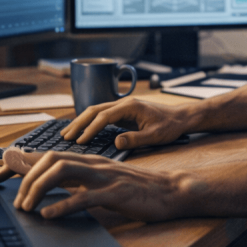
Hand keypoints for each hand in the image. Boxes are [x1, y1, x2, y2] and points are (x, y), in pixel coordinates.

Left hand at [3, 147, 188, 220]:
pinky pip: (85, 197)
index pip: (51, 155)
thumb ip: (78, 182)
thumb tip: (51, 187)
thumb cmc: (137, 190)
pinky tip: (49, 214)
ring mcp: (105, 177)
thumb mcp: (102, 183)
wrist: (171, 191)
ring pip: (63, 171)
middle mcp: (94, 164)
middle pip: (52, 159)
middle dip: (28, 178)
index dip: (25, 164)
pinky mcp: (116, 193)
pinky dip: (63, 205)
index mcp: (90, 161)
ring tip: (27, 207)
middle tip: (18, 202)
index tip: (1, 174)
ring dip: (38, 188)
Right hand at [61, 98, 189, 149]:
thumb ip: (136, 139)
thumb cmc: (170, 126)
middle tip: (65, 136)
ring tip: (67, 133)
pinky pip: (102, 116)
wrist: (181, 117)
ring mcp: (123, 107)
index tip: (81, 141)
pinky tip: (82, 131)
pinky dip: (89, 122)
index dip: (91, 129)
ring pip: (96, 111)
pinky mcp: (123, 113)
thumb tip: (117, 142)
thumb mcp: (155, 136)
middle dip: (78, 123)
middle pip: (94, 110)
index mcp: (130, 107)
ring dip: (81, 121)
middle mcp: (124, 104)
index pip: (104, 117)